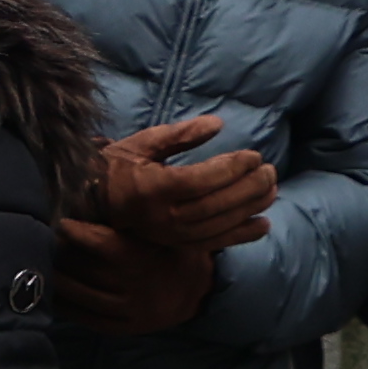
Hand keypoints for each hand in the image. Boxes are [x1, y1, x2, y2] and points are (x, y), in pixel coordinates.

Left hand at [52, 213, 218, 337]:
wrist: (197, 292)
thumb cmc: (172, 250)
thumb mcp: (162, 229)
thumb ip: (136, 216)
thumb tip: (96, 191)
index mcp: (142, 257)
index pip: (101, 243)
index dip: (76, 232)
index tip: (61, 222)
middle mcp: (134, 286)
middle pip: (84, 269)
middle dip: (61, 254)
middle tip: (45, 240)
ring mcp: (128, 310)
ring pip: (81, 294)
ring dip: (58, 279)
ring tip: (45, 264)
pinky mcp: (123, 328)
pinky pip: (86, 318)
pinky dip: (66, 306)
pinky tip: (54, 294)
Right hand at [93, 116, 278, 252]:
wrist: (95, 201)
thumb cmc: (120, 165)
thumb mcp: (145, 142)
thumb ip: (181, 134)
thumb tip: (217, 124)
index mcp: (153, 188)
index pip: (199, 181)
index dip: (230, 170)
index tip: (253, 156)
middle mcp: (163, 216)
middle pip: (214, 205)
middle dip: (247, 188)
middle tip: (269, 171)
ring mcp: (171, 234)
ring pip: (218, 225)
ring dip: (249, 209)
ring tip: (272, 191)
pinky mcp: (176, 244)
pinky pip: (214, 243)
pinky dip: (241, 236)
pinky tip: (263, 225)